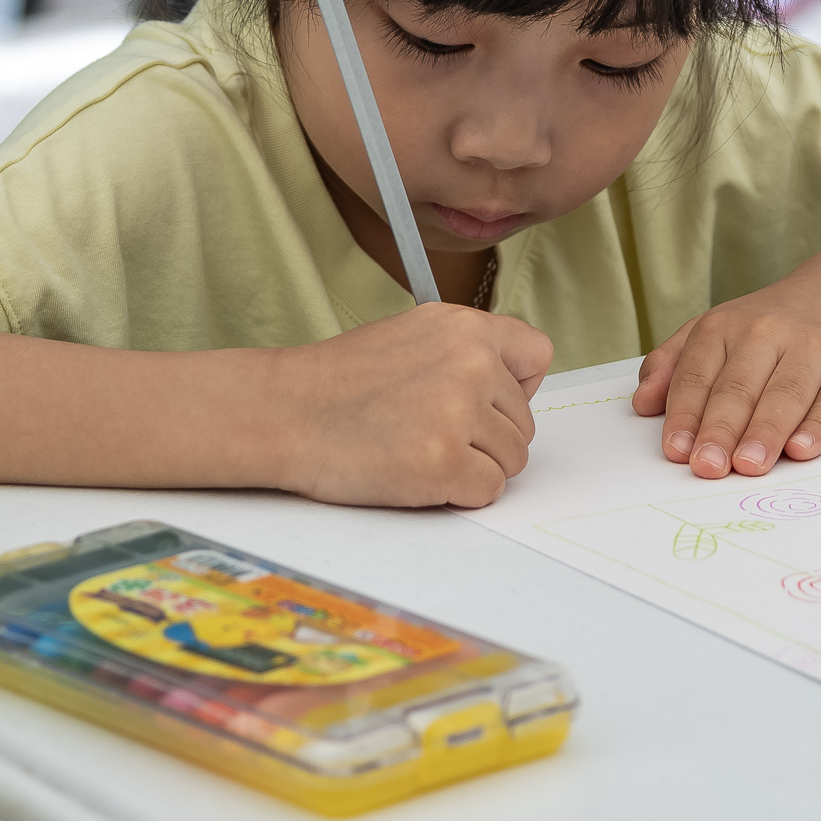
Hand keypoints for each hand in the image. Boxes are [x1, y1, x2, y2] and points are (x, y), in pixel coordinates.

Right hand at [275, 303, 550, 507]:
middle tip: (427, 430)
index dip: (515, 387)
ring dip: (473, 467)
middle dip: (486, 437)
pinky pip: (488, 491)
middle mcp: (471, 363)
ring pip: (512, 460)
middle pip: (524, 422)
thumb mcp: (412, 335)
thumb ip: (467, 352)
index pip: (537, 356)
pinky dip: (458, 494)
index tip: (483, 400)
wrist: (283, 412)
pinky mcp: (444, 462)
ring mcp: (459, 413)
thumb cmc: (340, 381)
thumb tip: (514, 384)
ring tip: (418, 449)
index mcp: (466, 327)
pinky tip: (416, 472)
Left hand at [632, 259, 820, 477]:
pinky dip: (820, 426)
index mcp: (727, 326)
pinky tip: (802, 449)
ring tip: (747, 465)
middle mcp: (770, 332)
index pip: (699, 375)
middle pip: (739, 387)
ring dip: (764, 432)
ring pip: (786, 395)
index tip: (676, 451)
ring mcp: (818, 348)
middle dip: (721, 429)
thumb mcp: (721, 328)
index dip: (686, 415)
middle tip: (707, 466)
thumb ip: (676, 362)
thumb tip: (642, 404)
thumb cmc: (779, 323)